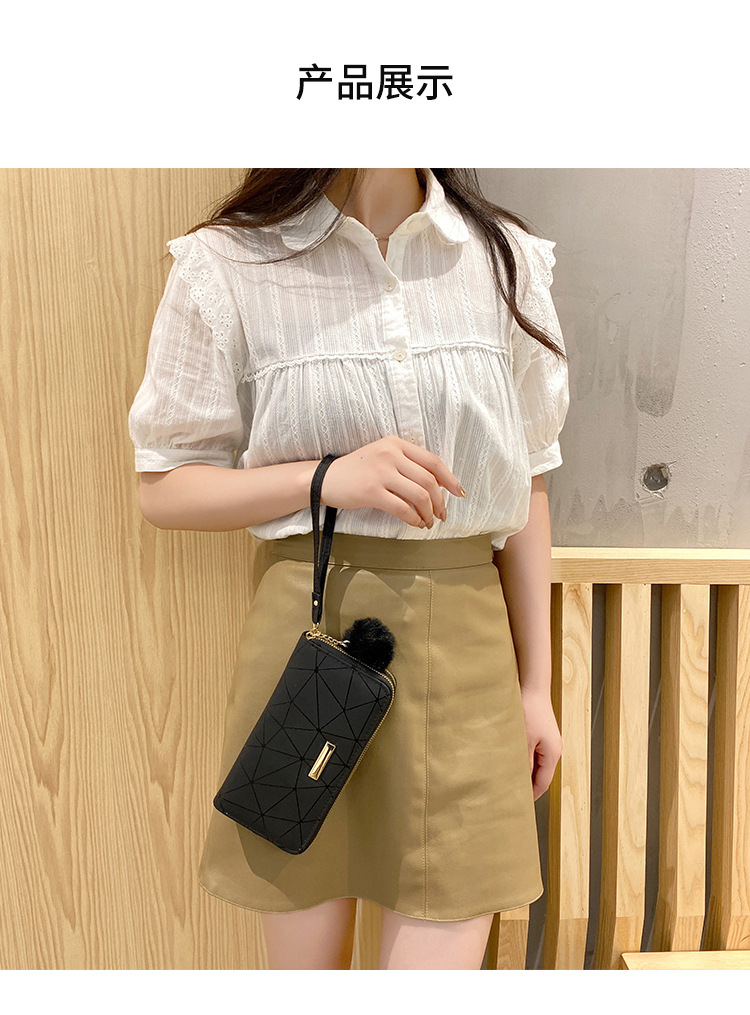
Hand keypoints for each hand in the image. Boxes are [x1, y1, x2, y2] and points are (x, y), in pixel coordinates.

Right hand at [320, 435, 464, 528]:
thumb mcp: (382, 457)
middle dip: (440, 502)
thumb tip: (437, 486)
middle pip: (428, 481)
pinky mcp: (371, 491)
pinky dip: (414, 519)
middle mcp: (390, 454)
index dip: (450, 478)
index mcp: (396, 443)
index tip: (458, 493)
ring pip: (419, 495)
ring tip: (428, 522)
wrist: (325, 478)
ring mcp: (380, 471)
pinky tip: (415, 523)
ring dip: (428, 513)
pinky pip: (402, 508)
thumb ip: (407, 465)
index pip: (432, 461)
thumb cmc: (356, 471)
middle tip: (441, 515)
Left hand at [519, 685, 562, 800]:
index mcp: (552, 754)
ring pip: (536, 764)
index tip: (517, 805)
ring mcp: (548, 742)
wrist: (532, 686)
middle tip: (509, 795)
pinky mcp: (541, 734)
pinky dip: (524, 759)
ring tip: (507, 779)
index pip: (542, 783)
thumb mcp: (522, 740)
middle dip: (527, 785)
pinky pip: (534, 753)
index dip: (531, 796)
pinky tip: (511, 760)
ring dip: (524, 771)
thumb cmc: (528, 710)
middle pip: (541, 775)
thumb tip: (518, 781)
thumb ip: (522, 762)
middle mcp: (554, 750)